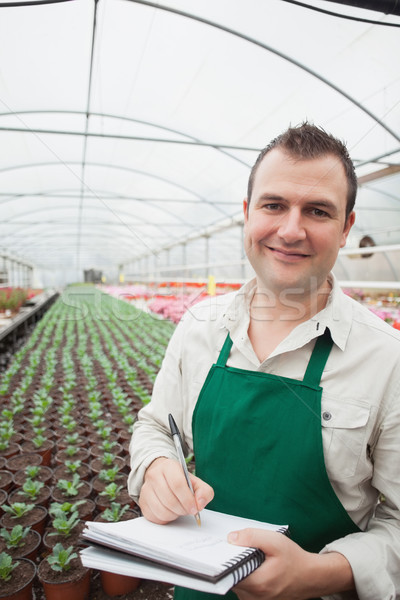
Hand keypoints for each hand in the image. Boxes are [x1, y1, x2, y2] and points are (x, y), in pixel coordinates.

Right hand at [139, 457, 213, 523]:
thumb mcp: (195, 482)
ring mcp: (146, 489)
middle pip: (170, 500)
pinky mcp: (142, 502)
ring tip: (179, 509)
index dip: (188, 500)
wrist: (162, 477)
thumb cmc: (180, 480)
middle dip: (183, 509)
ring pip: (162, 511)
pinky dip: (165, 519)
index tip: (195, 508)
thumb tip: (200, 504)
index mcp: (169, 467)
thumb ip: (204, 492)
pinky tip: (170, 511)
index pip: (178, 484)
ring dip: (174, 515)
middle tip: (188, 509)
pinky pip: (155, 517)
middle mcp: (154, 476)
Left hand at [227, 528, 354, 599]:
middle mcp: (253, 597)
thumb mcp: (275, 541)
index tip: (223, 548)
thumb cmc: (294, 559)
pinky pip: (242, 586)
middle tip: (237, 549)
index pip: (228, 572)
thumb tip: (231, 538)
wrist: (309, 576)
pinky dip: (244, 575)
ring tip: (248, 557)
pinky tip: (253, 565)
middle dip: (231, 562)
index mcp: (257, 583)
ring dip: (238, 569)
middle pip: (230, 577)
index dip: (223, 559)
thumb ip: (252, 537)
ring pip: (235, 582)